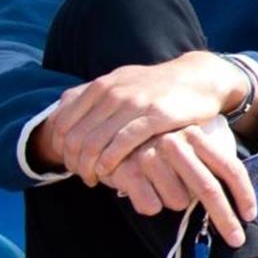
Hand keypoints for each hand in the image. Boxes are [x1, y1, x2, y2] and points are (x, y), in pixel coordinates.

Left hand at [43, 52, 249, 186]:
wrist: (198, 78)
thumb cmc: (156, 86)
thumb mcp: (122, 80)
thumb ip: (93, 93)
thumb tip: (62, 105)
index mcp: (101, 85)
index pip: (63, 121)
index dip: (59, 147)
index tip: (68, 162)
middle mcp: (113, 92)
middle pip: (76, 136)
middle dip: (73, 161)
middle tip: (81, 175)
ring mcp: (134, 103)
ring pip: (95, 141)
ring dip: (89, 166)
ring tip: (93, 178)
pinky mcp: (155, 116)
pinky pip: (123, 142)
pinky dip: (111, 160)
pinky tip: (109, 171)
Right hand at [103, 117, 257, 247]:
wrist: (106, 137)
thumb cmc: (152, 146)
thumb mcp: (182, 146)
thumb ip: (204, 164)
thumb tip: (233, 200)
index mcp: (195, 135)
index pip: (228, 166)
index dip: (243, 193)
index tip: (250, 215)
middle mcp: (175, 142)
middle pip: (208, 189)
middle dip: (225, 219)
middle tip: (236, 240)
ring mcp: (151, 155)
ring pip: (178, 202)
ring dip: (173, 202)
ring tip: (160, 187)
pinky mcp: (128, 170)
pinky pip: (151, 206)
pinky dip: (148, 204)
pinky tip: (141, 189)